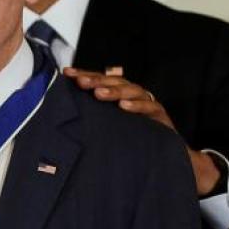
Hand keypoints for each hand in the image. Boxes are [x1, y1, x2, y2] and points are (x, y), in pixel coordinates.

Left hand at [63, 67, 220, 195]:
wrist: (165, 154)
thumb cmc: (132, 138)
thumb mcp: (109, 126)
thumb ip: (93, 118)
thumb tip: (63, 116)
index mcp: (117, 94)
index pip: (100, 79)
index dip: (84, 74)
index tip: (66, 73)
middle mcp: (131, 94)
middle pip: (113, 81)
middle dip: (96, 80)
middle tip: (80, 82)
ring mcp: (146, 102)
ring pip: (130, 90)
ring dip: (114, 91)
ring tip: (98, 94)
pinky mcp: (160, 114)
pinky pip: (149, 106)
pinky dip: (136, 106)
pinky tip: (124, 106)